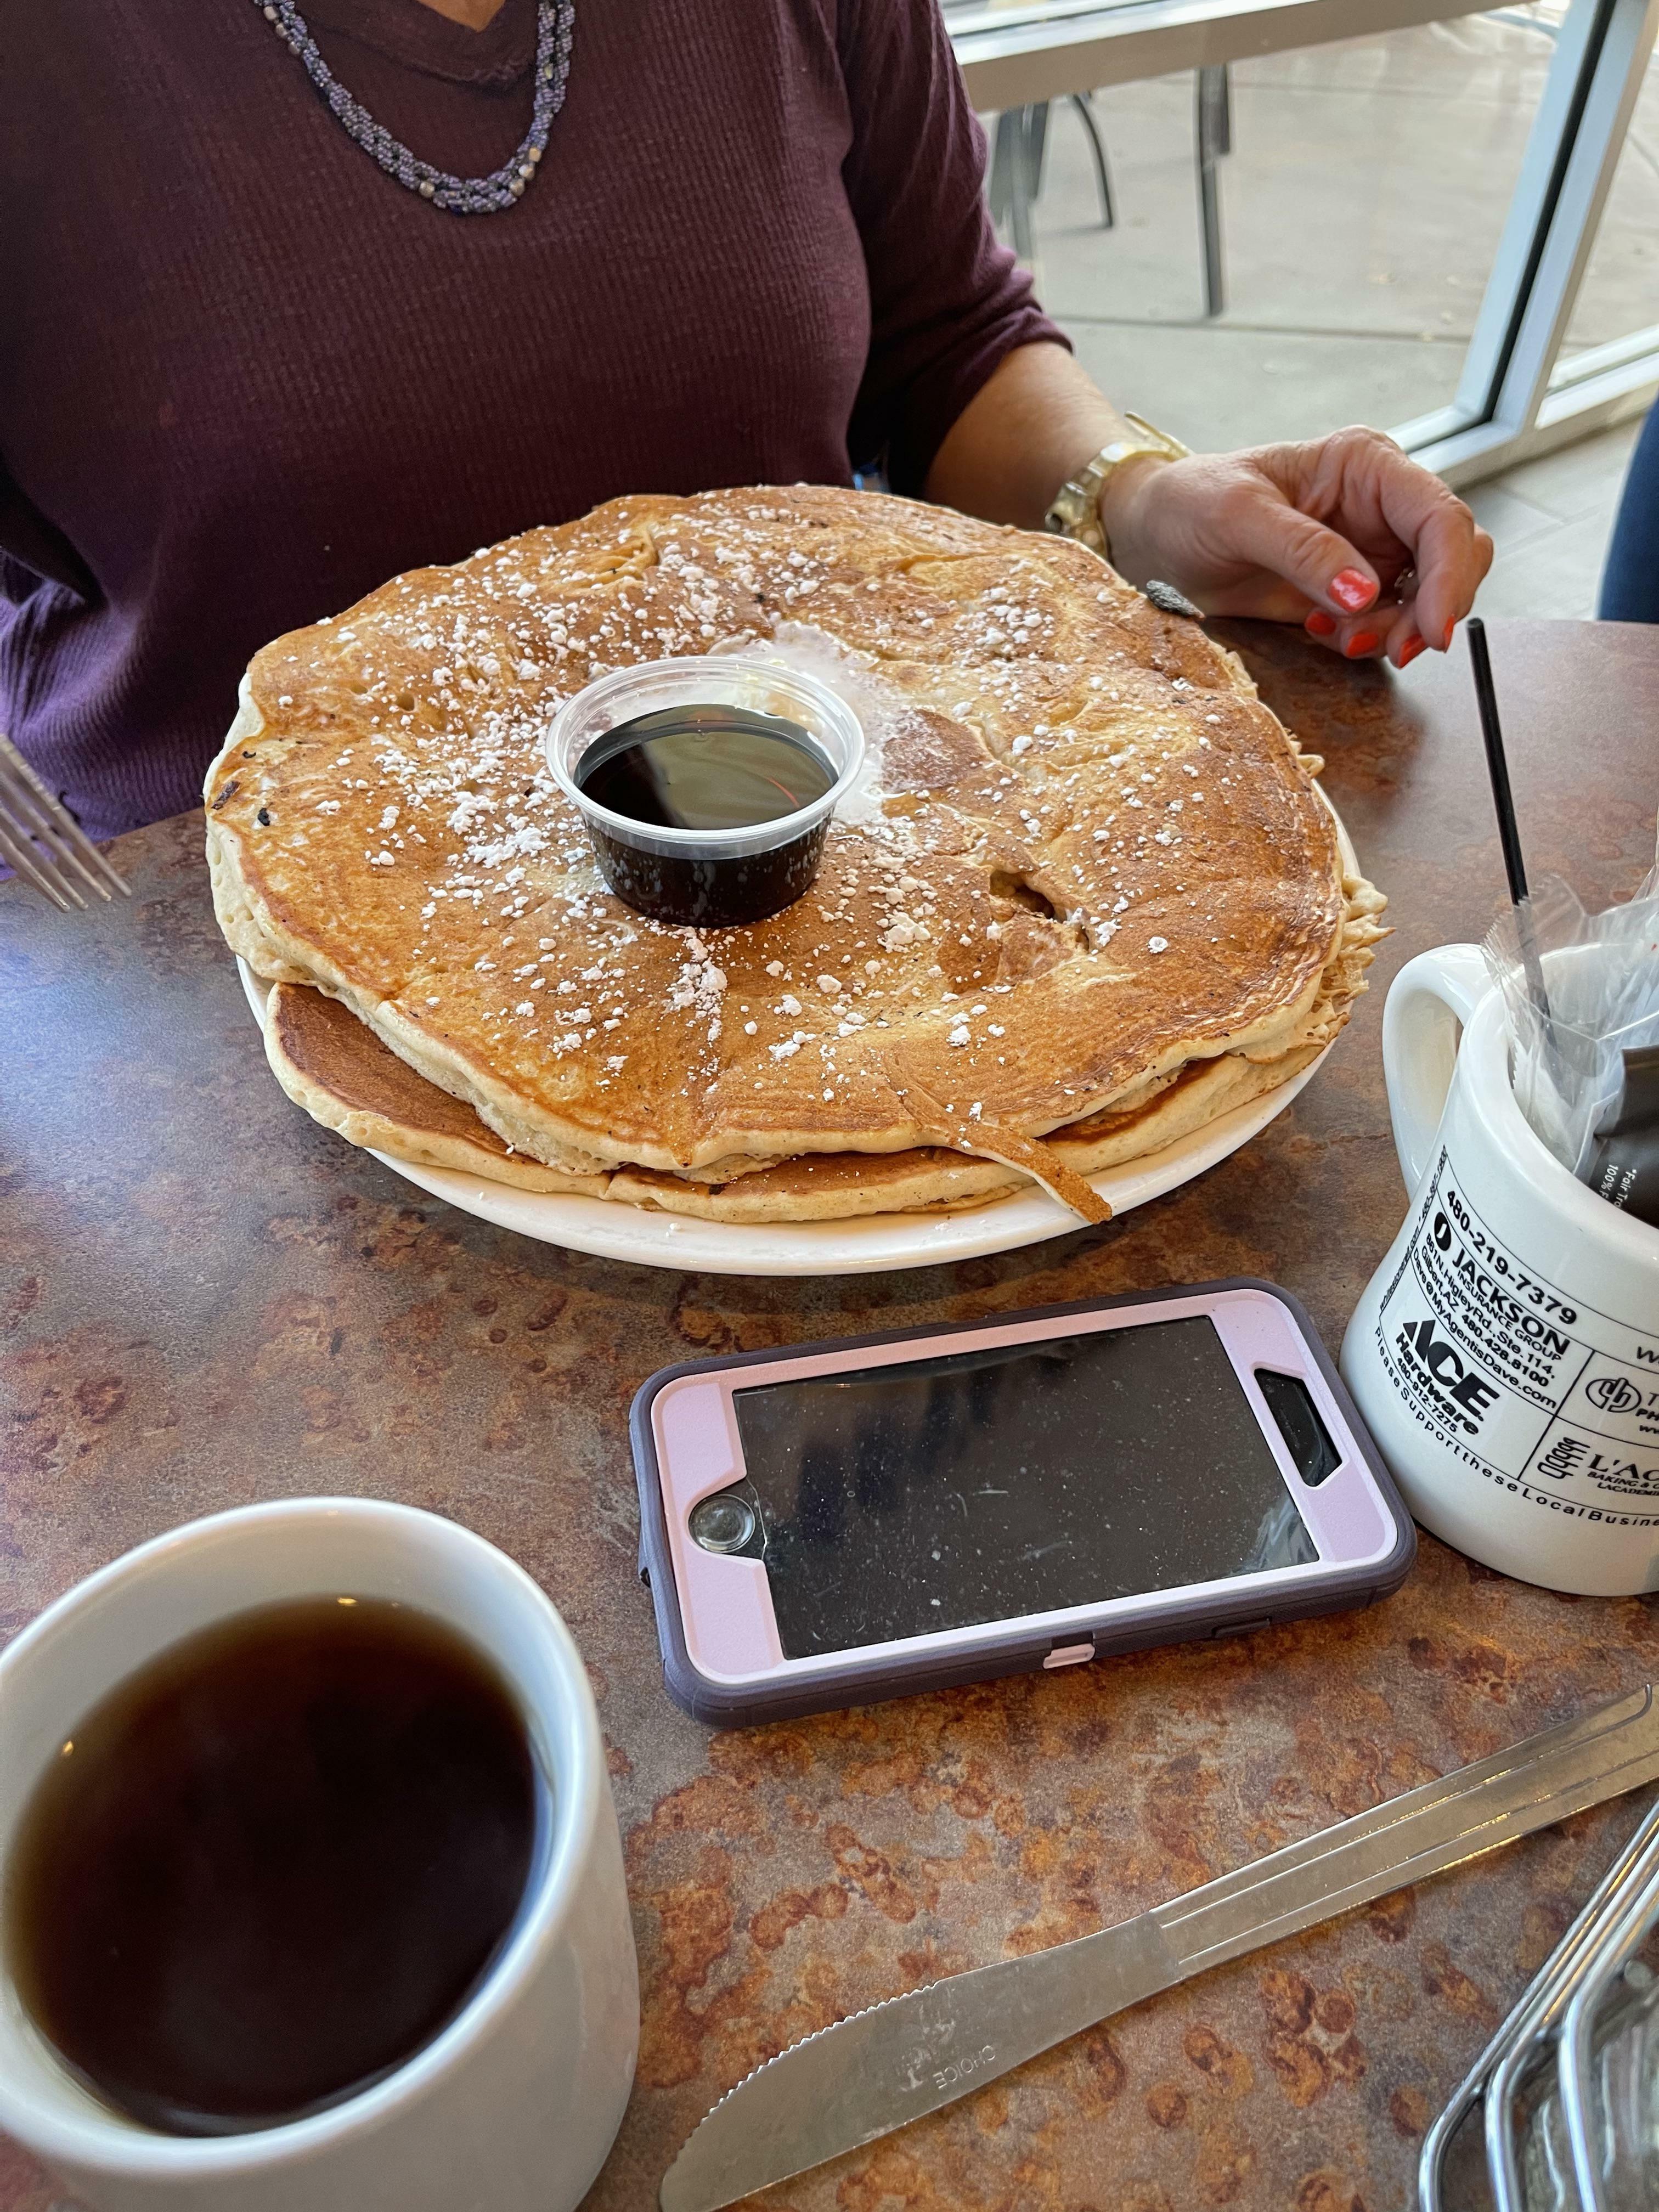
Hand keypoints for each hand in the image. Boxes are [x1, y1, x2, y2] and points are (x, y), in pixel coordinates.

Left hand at [1099, 425, 1492, 666]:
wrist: (1157, 536)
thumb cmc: (1191, 504)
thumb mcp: (1238, 516)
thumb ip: (1304, 551)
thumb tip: (1364, 594)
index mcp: (1366, 464)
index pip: (1440, 515)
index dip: (1450, 574)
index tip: (1434, 631)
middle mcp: (1381, 503)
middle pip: (1454, 555)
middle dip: (1434, 609)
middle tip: (1395, 650)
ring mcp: (1371, 547)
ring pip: (1428, 596)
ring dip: (1399, 631)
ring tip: (1339, 639)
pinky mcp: (1352, 589)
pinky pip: (1390, 621)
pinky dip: (1370, 639)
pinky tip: (1322, 632)